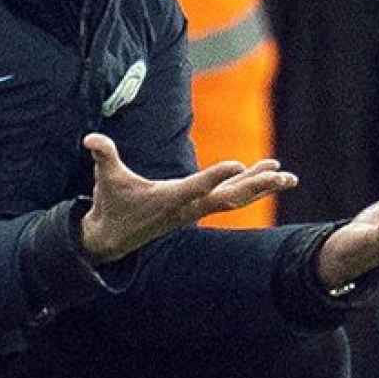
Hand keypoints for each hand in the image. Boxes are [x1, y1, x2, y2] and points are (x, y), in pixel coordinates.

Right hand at [80, 133, 297, 262]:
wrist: (114, 238)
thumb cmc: (112, 203)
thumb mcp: (105, 178)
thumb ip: (103, 156)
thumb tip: (91, 140)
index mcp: (170, 198)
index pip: (197, 186)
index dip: (217, 175)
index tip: (239, 163)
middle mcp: (189, 207)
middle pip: (230, 196)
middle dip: (257, 185)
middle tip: (282, 174)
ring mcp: (196, 209)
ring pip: (235, 197)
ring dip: (261, 186)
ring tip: (287, 175)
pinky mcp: (198, 208)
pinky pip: (230, 197)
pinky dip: (249, 185)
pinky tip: (266, 173)